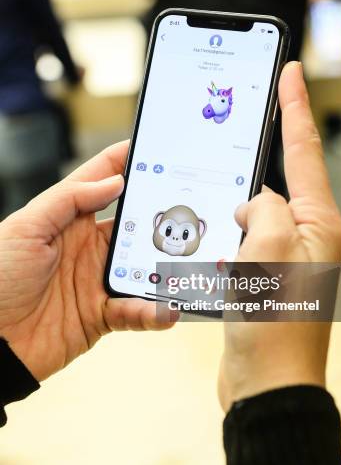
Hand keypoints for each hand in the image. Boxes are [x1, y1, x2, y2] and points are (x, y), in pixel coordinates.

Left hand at [0, 142, 175, 381]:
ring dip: (163, 268)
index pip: (102, 184)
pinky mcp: (101, 314)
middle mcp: (87, 247)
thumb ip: (70, 200)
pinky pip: (135, 311)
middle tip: (190, 210)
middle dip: (159, 218)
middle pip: (133, 226)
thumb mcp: (26, 227)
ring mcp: (96, 280)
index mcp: (68, 220)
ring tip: (185, 266)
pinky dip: (153, 311)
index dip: (126, 164)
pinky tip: (166, 309)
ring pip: (142, 268)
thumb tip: (114, 181)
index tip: (154, 150)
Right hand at [218, 62, 340, 411]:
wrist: (267, 383)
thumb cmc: (276, 326)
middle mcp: (307, 234)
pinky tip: (216, 225)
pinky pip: (246, 234)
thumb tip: (254, 202)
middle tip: (256, 106)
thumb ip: (264, 209)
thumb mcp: (269, 251)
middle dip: (267, 145)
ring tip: (221, 176)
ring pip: (259, 207)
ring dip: (239, 194)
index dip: (295, 107)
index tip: (291, 71)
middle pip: (284, 175)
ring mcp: (286, 253)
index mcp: (319, 223)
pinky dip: (230, 225)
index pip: (305, 151)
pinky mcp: (265, 271)